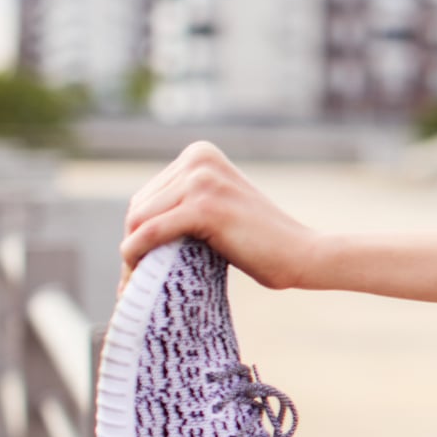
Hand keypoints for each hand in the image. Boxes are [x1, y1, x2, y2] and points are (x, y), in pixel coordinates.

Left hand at [119, 142, 321, 291]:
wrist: (303, 254)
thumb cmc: (261, 241)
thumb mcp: (219, 207)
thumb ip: (184, 202)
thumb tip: (133, 226)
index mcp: (200, 153)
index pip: (148, 195)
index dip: (140, 231)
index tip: (142, 263)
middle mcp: (199, 159)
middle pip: (139, 206)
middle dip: (134, 244)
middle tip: (137, 279)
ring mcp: (202, 180)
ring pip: (139, 220)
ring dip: (133, 256)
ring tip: (138, 282)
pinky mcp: (204, 207)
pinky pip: (151, 232)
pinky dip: (137, 255)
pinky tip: (136, 275)